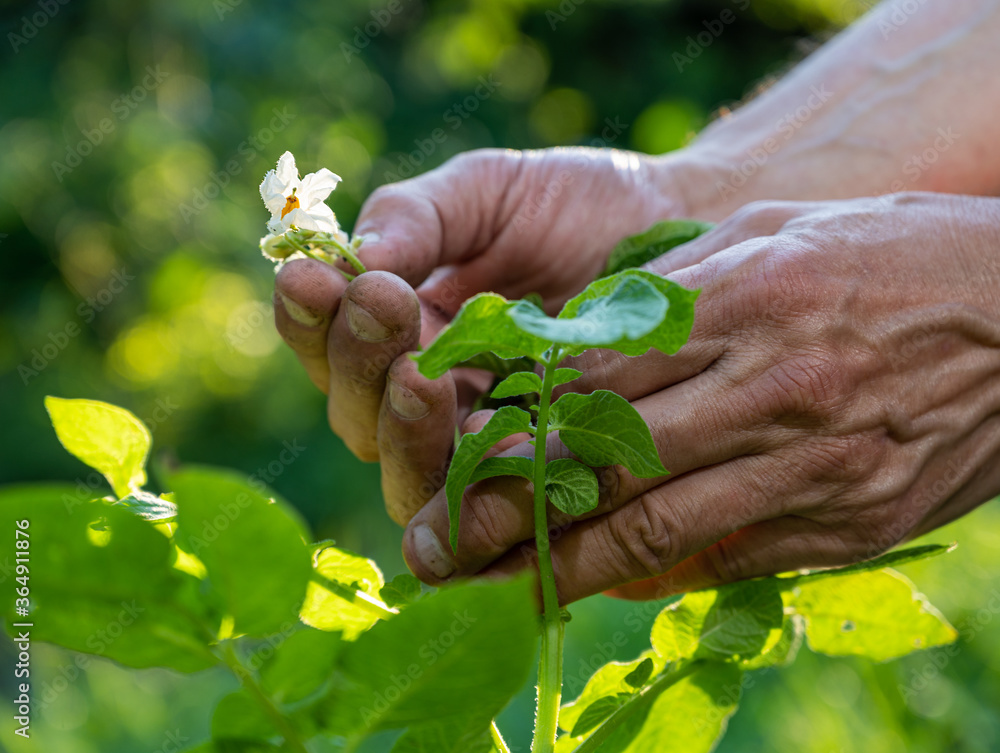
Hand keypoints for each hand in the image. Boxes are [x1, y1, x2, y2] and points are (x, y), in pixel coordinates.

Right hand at [273, 147, 703, 523]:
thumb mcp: (485, 192)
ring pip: (408, 469)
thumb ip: (416, 218)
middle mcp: (427, 397)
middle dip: (358, 363)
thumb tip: (353, 260)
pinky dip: (480, 473)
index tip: (314, 275)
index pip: (327, 343)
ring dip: (403, 426)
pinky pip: (492, 495)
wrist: (675, 229)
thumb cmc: (573, 205)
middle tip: (383, 303)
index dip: (310, 319)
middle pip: (357, 415)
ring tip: (420, 374)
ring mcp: (481, 443)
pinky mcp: (538, 476)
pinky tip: (487, 431)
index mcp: (400, 331)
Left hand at [400, 192, 999, 602]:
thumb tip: (580, 342)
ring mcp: (811, 467)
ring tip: (494, 586)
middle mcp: (771, 390)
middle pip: (608, 463)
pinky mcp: (845, 523)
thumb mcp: (779, 234)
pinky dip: (656, 573)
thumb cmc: (895, 257)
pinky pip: (727, 557)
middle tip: (438, 545)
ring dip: (565, 566)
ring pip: (658, 530)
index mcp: (747, 302)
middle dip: (512, 510)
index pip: (597, 374)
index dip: (515, 423)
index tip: (454, 454)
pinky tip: (599, 583)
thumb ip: (676, 288)